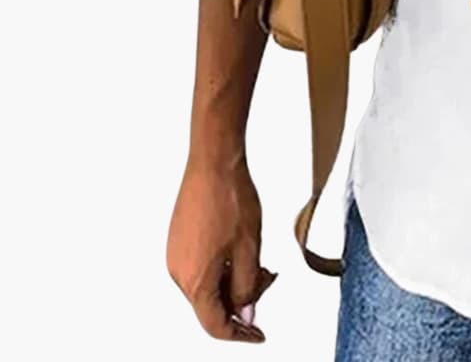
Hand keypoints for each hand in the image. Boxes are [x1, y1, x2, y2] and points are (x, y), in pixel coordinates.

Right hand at [166, 154, 276, 343]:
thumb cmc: (231, 198)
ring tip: (258, 261)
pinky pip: (200, 268)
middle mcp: (179, 272)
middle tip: (268, 278)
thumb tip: (246, 313)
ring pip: (207, 285)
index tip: (259, 335)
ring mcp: (176, 255)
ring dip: (233, 281)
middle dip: (242, 299)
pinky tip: (240, 250)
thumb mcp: (250, 247)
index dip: (240, 334)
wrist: (213, 161)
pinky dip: (222, 267)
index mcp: (195, 280)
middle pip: (211, 305)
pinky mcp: (178, 240)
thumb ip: (247, 286)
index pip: (215, 325)